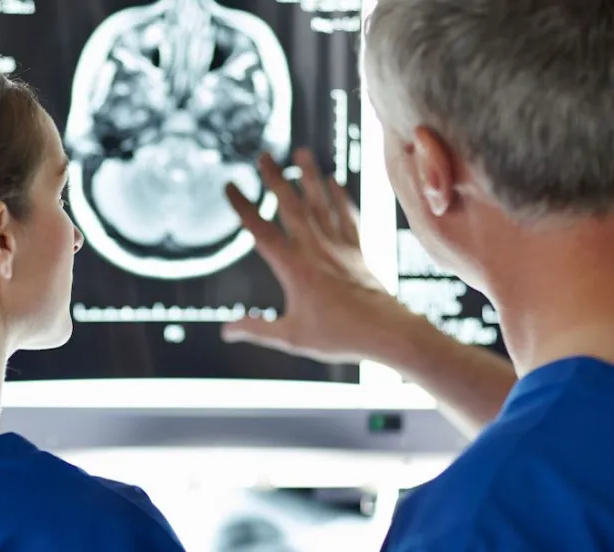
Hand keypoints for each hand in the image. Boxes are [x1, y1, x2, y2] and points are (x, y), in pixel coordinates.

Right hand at [223, 148, 411, 362]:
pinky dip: (340, 198)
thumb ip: (257, 329)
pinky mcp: (357, 251)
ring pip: (321, 204)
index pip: (261, 231)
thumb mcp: (291, 337)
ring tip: (301, 152)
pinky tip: (334, 182)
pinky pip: (347, 217)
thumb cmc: (339, 337)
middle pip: (291, 207)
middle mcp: (316, 250)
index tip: (230, 185)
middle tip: (264, 155)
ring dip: (310, 176)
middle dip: (276, 178)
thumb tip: (226, 331)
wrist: (387, 332)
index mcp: (294, 269)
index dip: (244, 206)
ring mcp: (339, 247)